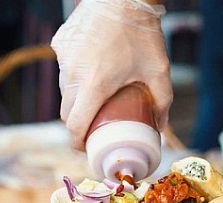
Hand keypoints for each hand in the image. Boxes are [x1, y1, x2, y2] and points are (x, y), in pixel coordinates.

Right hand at [51, 0, 172, 149]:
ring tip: (97, 99)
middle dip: (78, 125)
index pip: (74, 126)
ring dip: (77, 100)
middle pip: (67, 112)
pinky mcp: (60, 44)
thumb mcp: (160, 72)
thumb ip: (163, 102)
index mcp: (94, 86)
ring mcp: (63, 58)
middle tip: (95, 128)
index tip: (86, 147)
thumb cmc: (143, 34)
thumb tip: (160, 127)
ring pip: (65, 90)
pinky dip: (75, 75)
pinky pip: (65, 68)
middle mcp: (73, 74)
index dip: (78, 143)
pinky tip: (93, 69)